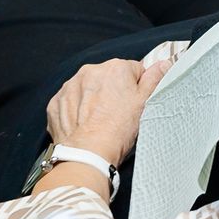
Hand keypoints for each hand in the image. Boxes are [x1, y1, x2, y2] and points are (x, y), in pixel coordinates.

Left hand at [44, 58, 171, 165]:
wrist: (86, 154)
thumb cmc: (117, 131)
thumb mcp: (144, 103)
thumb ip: (154, 78)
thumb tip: (163, 64)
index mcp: (116, 68)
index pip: (133, 70)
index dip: (135, 88)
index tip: (132, 103)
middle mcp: (90, 71)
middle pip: (108, 77)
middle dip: (112, 91)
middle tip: (116, 114)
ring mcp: (70, 86)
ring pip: (87, 88)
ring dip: (92, 99)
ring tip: (99, 121)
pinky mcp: (55, 102)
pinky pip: (69, 101)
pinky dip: (75, 110)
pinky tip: (84, 125)